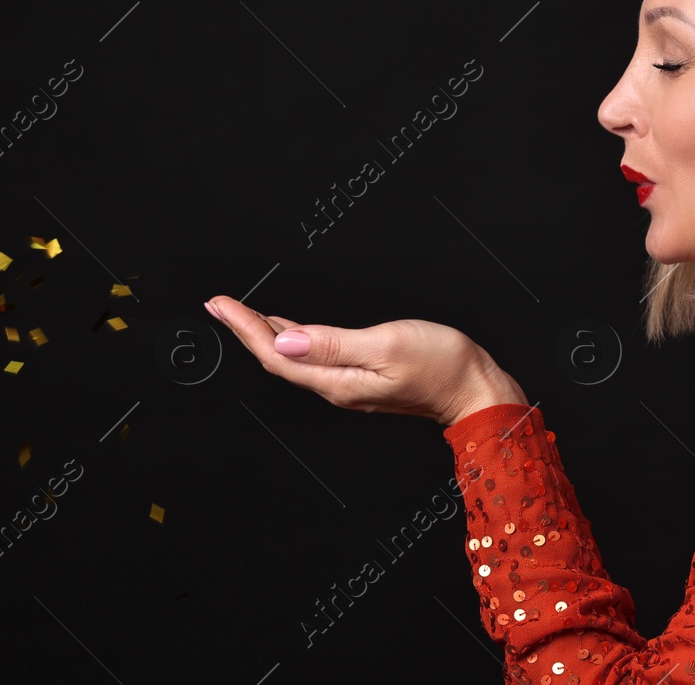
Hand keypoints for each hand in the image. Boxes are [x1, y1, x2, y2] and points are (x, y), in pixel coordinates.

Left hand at [206, 295, 525, 425]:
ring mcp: (347, 384)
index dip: (244, 327)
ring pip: (293, 358)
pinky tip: (286, 327)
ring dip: (264, 334)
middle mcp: (336, 386)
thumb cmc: (443, 365)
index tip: (220, 304)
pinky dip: (292, 338)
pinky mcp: (360, 377)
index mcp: (337, 380)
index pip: (276, 353)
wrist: (477, 390)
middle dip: (244, 330)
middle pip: (277, 357)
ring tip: (239, 314)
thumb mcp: (387, 344)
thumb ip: (333, 343)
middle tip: (218, 305)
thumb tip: (286, 339)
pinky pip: (313, 357)